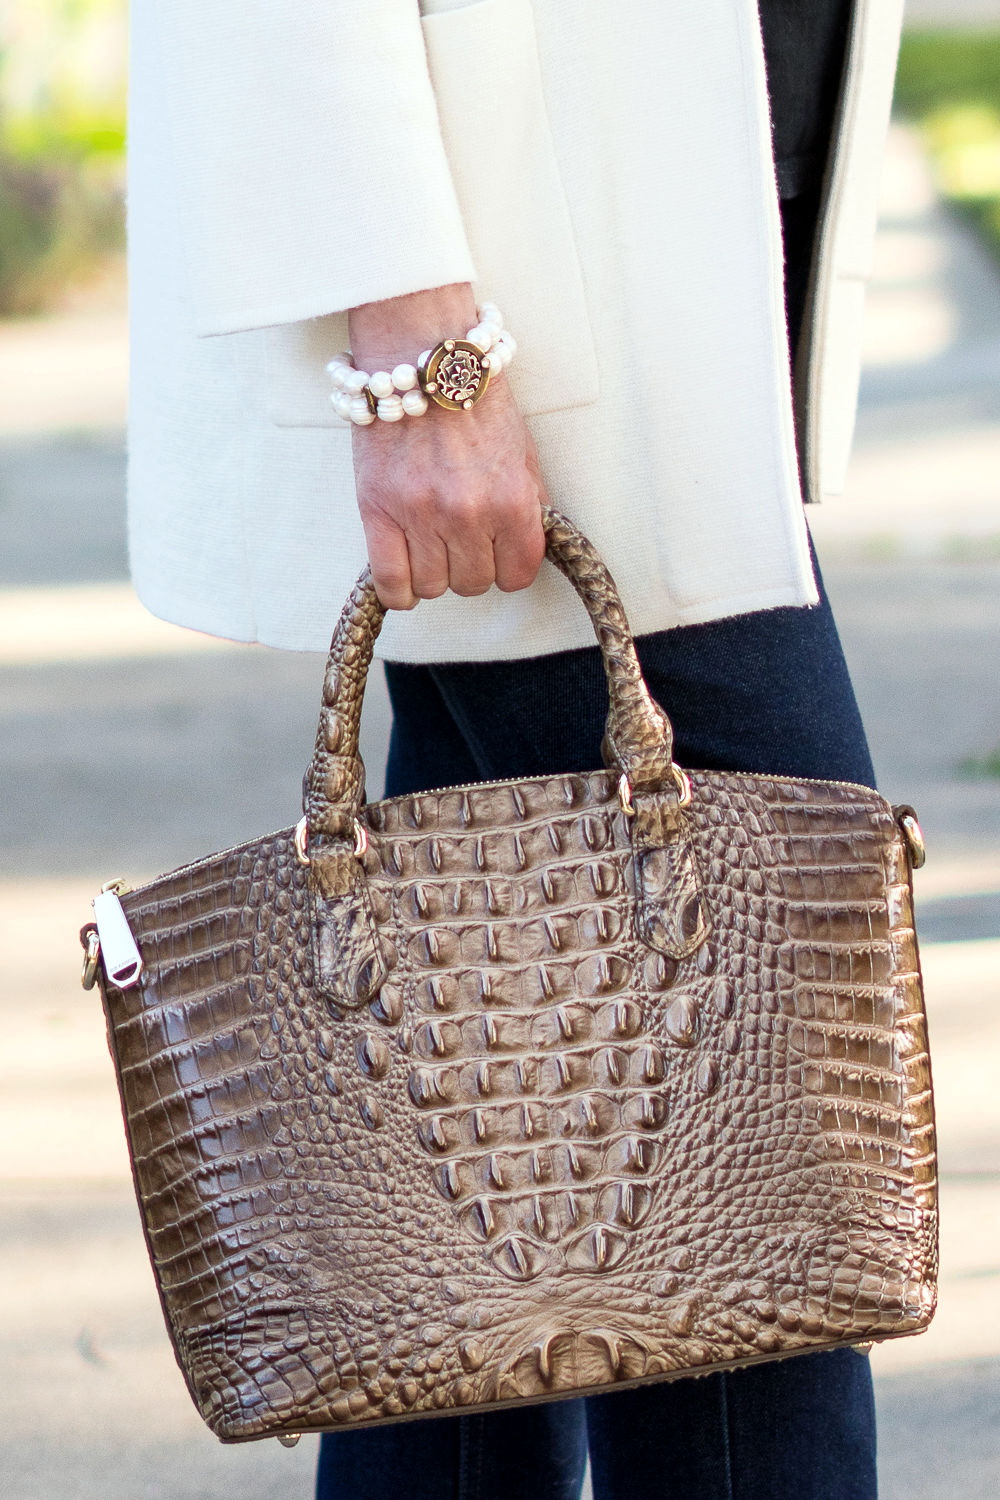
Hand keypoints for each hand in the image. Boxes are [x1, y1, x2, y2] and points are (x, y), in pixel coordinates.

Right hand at [348, 282, 548, 609]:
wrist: (421, 357)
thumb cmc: (474, 400)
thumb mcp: (522, 452)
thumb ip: (527, 505)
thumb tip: (524, 550)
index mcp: (511, 499)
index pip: (517, 575)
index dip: (508, 568)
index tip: (498, 555)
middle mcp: (467, 513)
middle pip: (473, 584)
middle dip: (470, 567)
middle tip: (462, 539)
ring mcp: (420, 514)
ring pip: (433, 587)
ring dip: (434, 573)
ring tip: (432, 544)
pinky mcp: (377, 509)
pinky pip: (390, 581)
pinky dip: (398, 591)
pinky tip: (405, 576)